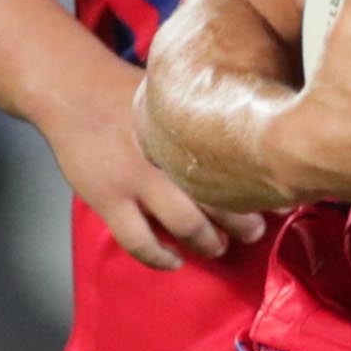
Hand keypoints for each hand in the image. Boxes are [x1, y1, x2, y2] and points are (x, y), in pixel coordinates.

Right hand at [41, 88, 260, 270]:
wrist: (71, 90)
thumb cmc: (126, 93)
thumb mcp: (171, 95)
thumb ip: (202, 119)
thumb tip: (250, 139)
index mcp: (185, 126)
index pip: (235, 161)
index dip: (260, 184)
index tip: (278, 196)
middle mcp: (165, 153)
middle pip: (219, 195)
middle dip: (244, 220)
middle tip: (255, 229)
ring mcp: (135, 178)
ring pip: (186, 224)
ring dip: (210, 242)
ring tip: (219, 246)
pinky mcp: (108, 199)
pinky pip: (140, 242)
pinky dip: (160, 258)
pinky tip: (175, 260)